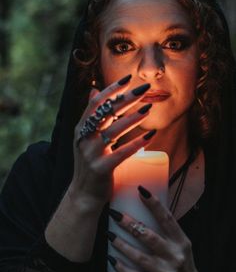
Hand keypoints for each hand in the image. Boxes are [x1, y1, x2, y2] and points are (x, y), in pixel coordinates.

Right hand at [70, 75, 156, 209]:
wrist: (83, 193)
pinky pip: (121, 153)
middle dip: (126, 98)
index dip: (111, 89)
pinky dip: (137, 144)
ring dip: (133, 118)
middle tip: (144, 89)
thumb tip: (94, 90)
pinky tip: (150, 136)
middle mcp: (83, 138)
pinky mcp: (101, 168)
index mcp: (81, 128)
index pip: (95, 102)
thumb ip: (91, 115)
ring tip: (148, 108)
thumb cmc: (89, 163)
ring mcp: (91, 153)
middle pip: (106, 112)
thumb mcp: (86, 137)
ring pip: (114, 130)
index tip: (128, 78)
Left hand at [108, 186, 213, 271]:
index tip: (141, 190)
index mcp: (181, 241)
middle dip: (130, 224)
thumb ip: (166, 231)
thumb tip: (145, 208)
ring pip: (140, 257)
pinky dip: (123, 268)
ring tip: (109, 234)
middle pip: (149, 237)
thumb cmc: (181, 264)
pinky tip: (112, 260)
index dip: (154, 204)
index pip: (167, 219)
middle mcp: (175, 256)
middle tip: (115, 214)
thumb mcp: (181, 245)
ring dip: (122, 245)